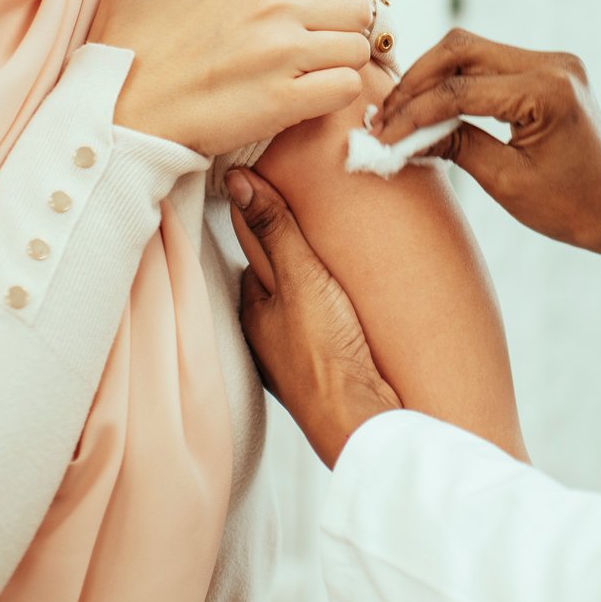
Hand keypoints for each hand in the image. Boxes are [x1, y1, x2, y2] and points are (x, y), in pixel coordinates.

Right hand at [89, 0, 376, 156]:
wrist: (115, 112)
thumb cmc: (125, 40)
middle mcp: (270, 5)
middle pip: (351, 2)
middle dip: (346, 14)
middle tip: (331, 28)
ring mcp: (281, 55)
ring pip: (355, 46)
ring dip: (345, 53)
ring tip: (327, 61)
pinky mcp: (285, 102)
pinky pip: (346, 87)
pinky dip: (341, 89)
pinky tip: (321, 91)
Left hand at [228, 168, 400, 468]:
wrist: (363, 423)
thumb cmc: (327, 354)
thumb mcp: (302, 278)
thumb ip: (275, 229)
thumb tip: (237, 178)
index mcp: (253, 312)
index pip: (256, 256)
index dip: (273, 228)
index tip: (293, 204)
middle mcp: (268, 339)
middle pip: (281, 284)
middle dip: (300, 261)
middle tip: (330, 231)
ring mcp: (297, 362)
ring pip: (306, 311)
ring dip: (322, 292)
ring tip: (352, 267)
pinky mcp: (329, 377)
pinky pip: (329, 334)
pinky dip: (340, 319)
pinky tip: (362, 313)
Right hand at [367, 29, 600, 295]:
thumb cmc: (570, 207)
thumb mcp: (505, 182)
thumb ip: (454, 145)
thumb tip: (403, 132)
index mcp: (548, 92)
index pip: (460, 90)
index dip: (414, 113)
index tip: (382, 136)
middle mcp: (553, 64)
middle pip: (461, 49)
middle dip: (417, 81)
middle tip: (386, 117)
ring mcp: (552, 62)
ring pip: (470, 51)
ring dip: (432, 79)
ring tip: (401, 114)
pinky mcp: (546, 69)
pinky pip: (488, 65)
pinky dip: (456, 83)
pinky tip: (432, 108)